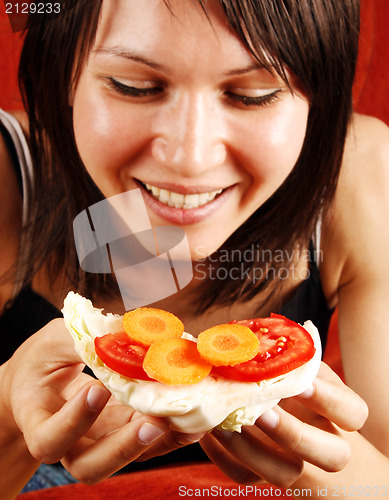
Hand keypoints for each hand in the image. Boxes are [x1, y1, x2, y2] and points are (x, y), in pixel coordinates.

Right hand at [3, 319, 203, 484]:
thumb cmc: (44, 359)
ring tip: (185, 422)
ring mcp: (99, 440)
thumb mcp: (53, 341)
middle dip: (124, 446)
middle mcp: (69, 442)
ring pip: (126, 459)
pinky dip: (172, 433)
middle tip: (153, 421)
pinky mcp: (124, 431)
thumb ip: (80, 340)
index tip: (96, 389)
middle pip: (90, 466)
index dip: (73, 422)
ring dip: (158, 443)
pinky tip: (194, 417)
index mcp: (38, 420)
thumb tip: (126, 333)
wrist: (44, 378)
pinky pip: (147, 442)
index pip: (48, 439)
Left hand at [200, 363, 368, 486]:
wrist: (314, 442)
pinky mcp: (270, 477)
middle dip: (294, 433)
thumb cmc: (308, 395)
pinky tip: (208, 434)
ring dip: (251, 450)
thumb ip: (297, 360)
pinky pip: (249, 478)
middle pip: (331, 456)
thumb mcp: (311, 375)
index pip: (353, 413)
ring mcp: (301, 468)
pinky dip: (225, 459)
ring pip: (285, 474)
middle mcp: (329, 448)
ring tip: (223, 423)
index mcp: (343, 416)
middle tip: (262, 412)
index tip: (300, 383)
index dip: (328, 399)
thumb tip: (264, 334)